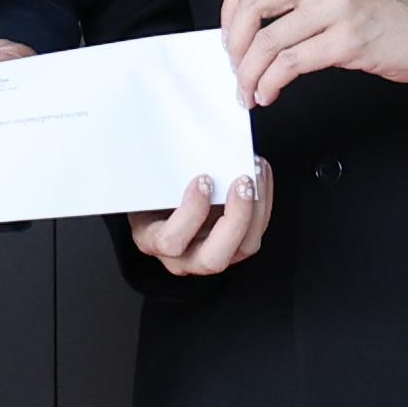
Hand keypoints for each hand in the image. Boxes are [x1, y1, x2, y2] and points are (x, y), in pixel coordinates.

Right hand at [130, 164, 269, 275]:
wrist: (161, 194)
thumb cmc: (152, 187)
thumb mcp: (145, 180)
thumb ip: (161, 174)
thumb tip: (186, 147)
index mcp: (152, 240)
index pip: (170, 241)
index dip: (189, 213)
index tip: (202, 179)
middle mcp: (182, 257)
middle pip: (213, 259)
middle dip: (234, 219)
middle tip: (241, 183)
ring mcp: (211, 254)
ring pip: (243, 248)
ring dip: (256, 209)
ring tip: (255, 175)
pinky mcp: (234, 246)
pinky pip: (255, 233)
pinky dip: (262, 203)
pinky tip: (260, 176)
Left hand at [214, 0, 407, 103]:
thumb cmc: (396, 10)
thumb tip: (254, 21)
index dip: (229, 7)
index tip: (229, 35)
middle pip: (251, 4)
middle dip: (233, 44)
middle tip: (236, 67)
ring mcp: (337, 6)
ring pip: (266, 40)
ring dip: (249, 73)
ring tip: (250, 90)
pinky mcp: (348, 40)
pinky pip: (289, 64)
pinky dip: (270, 83)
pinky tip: (270, 93)